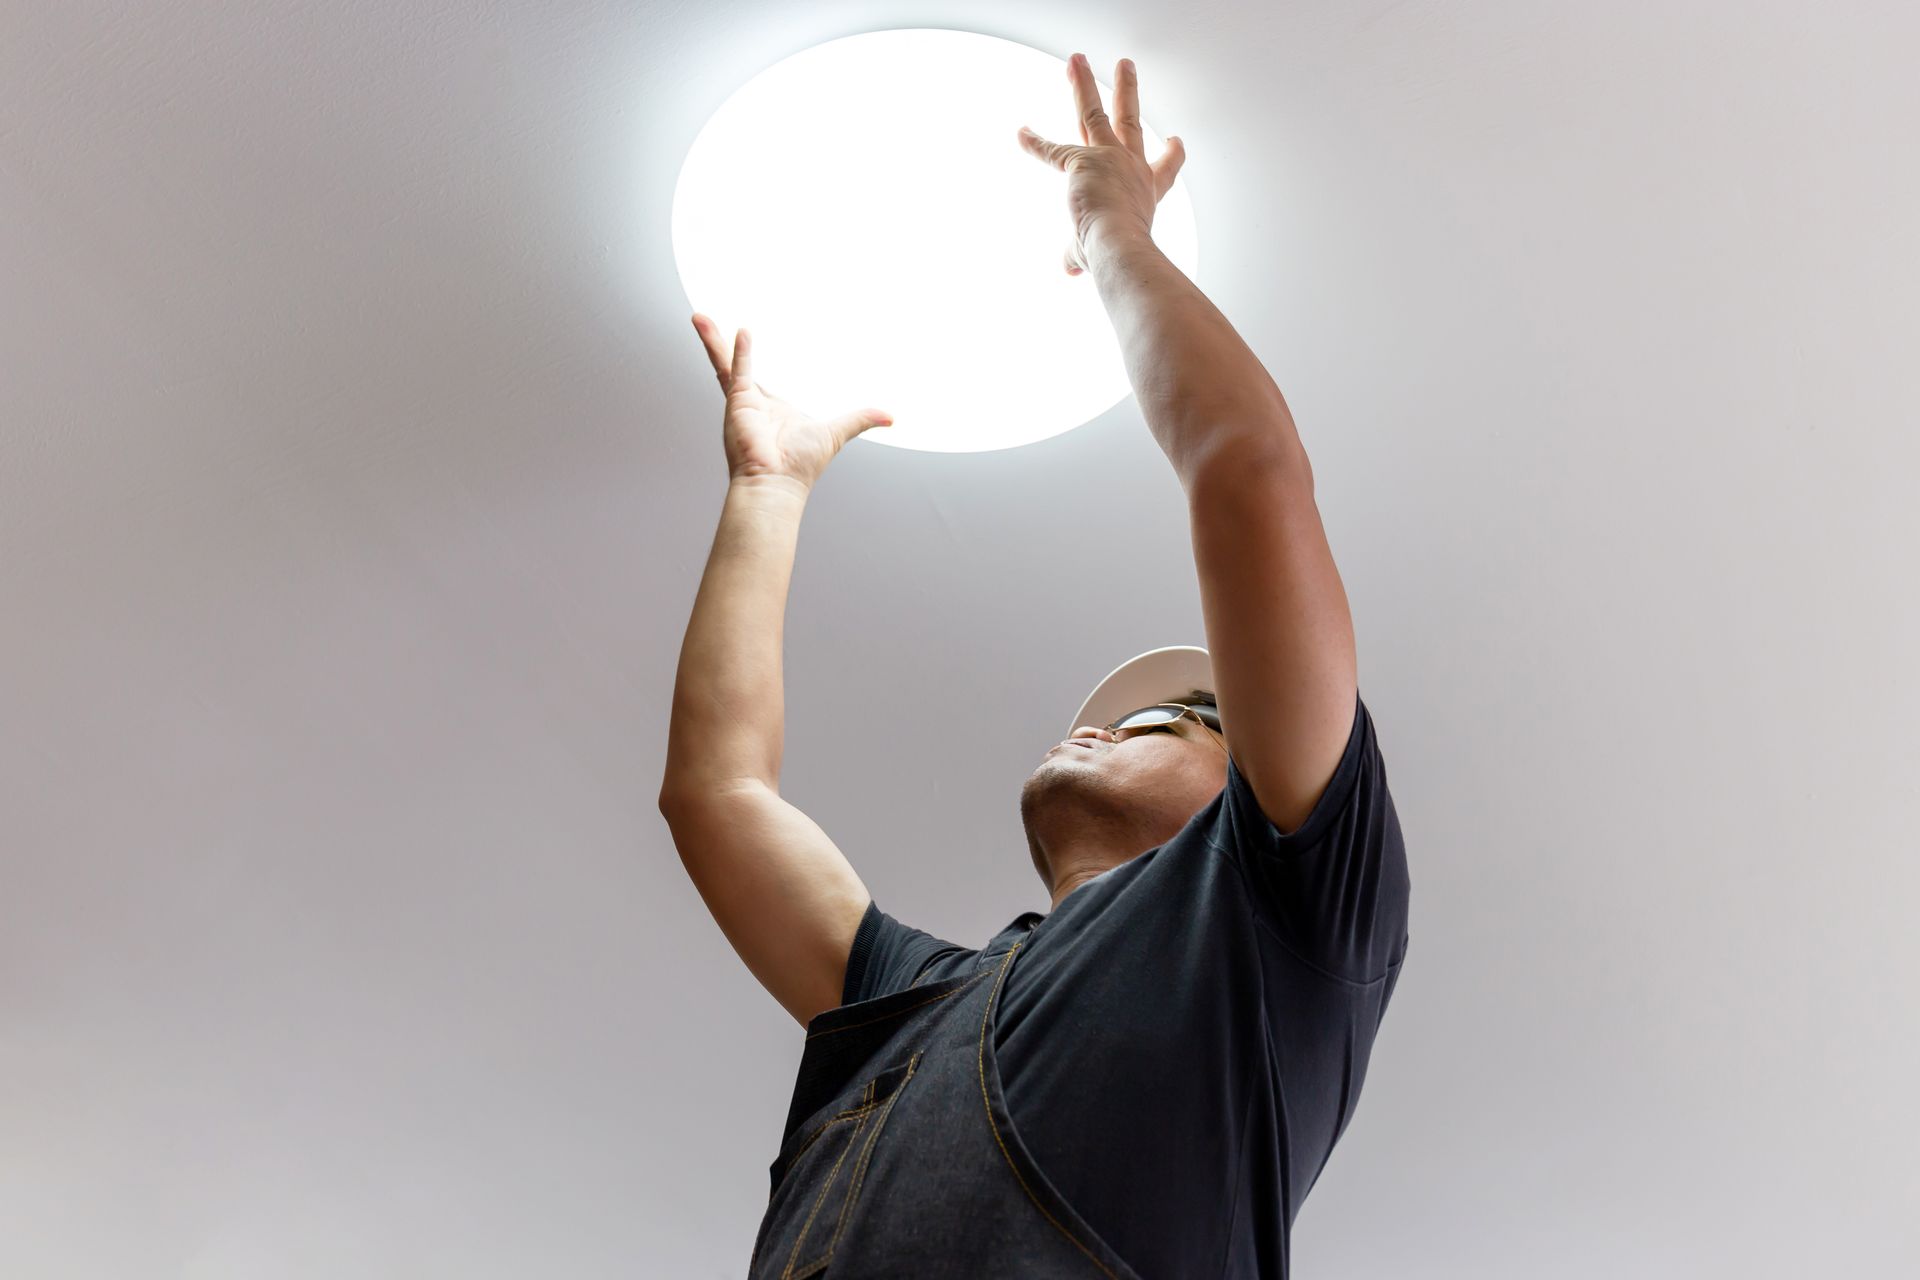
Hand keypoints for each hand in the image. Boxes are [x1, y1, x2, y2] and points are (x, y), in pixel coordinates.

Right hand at [691, 314, 894, 488]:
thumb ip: (858, 420)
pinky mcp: (739, 405)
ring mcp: (742, 404)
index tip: (741, 334)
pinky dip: (740, 352)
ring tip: (699, 316)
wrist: (778, 486)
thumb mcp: (836, 433)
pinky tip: (743, 331)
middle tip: (706, 319)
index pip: (752, 375)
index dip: (744, 356)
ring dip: (712, 341)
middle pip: (731, 365)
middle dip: (719, 343)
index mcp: (769, 409)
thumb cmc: (801, 467)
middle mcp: (752, 404)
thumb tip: (889, 417)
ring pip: (724, 364)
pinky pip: (739, 372)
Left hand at [1016, 53, 1186, 276]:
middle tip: (1125, 66)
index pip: (1165, 170)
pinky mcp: (1082, 161)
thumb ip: (1081, 254)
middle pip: (1130, 121)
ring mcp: (1109, 159)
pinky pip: (1052, 151)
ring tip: (1076, 60)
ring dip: (1083, 85)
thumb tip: (1069, 269)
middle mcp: (1132, 168)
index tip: (1175, 140)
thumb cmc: (1120, 254)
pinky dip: (1034, 144)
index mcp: (1147, 191)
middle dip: (1127, 91)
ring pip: (1095, 113)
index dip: (1171, 155)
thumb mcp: (1101, 253)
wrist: (1120, 245)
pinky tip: (1021, 133)